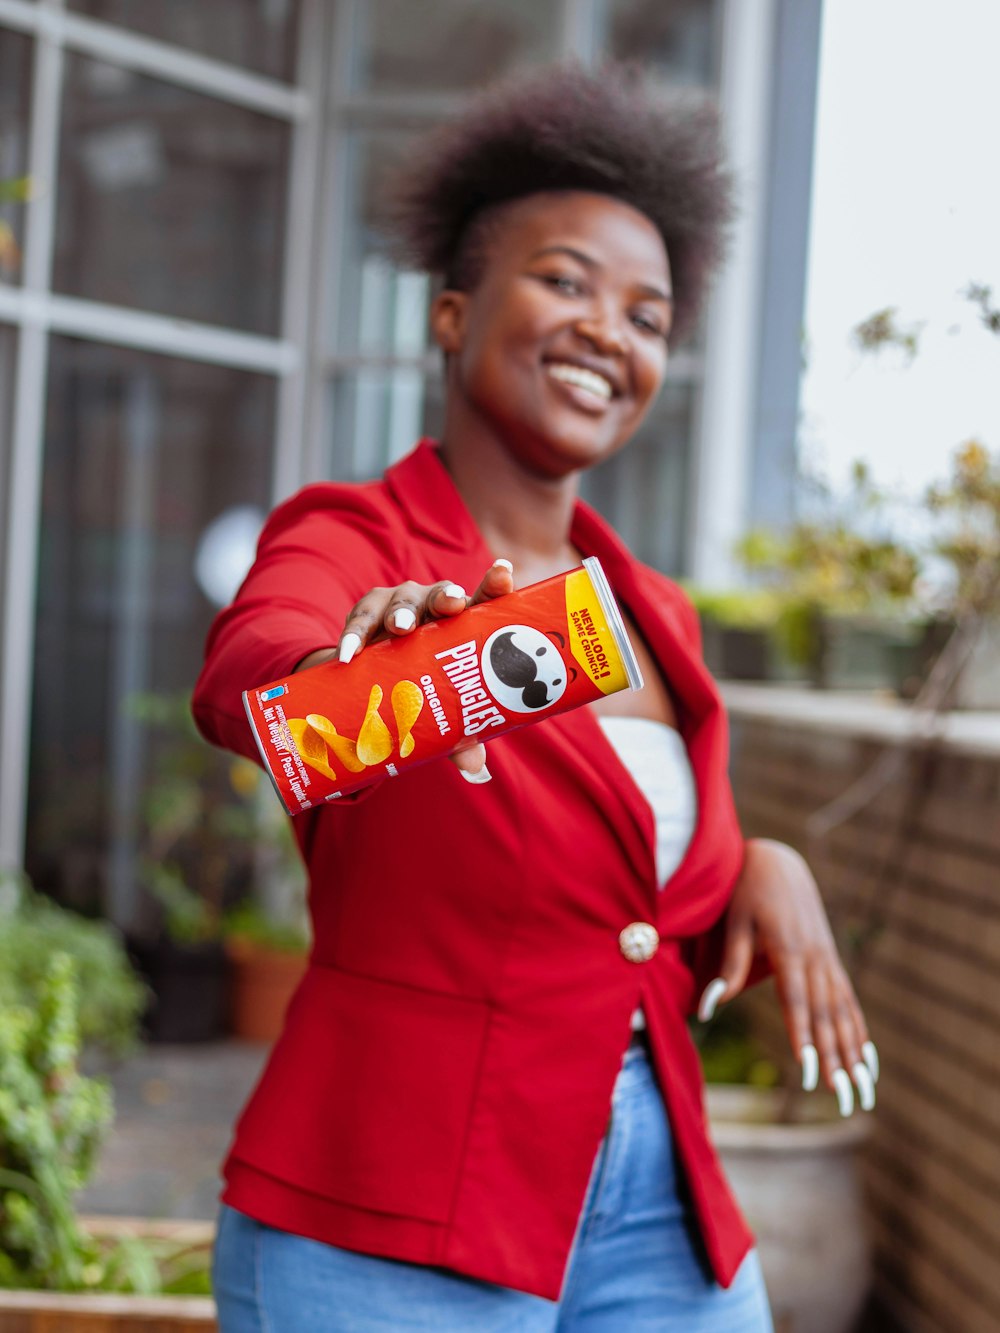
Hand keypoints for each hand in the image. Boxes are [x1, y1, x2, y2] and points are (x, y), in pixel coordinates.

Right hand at [295, 559, 514, 782]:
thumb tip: (476, 770)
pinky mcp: (366, 614)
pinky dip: (354, 635)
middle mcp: (434, 607)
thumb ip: (461, 736)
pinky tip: (350, 652)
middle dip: (446, 597)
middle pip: (443, 595)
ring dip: (401, 614)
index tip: (504, 573)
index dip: (495, 586)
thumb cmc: (425, 688)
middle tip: (450, 605)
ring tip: (399, 629)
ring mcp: (399, 606)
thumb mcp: (444, 711)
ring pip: (401, 602)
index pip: (485, 601)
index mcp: (464, 623)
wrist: (374, 681)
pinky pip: (359, 620)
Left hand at [697, 838, 878, 1115]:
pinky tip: (868, 1061)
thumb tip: (709, 1009)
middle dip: (835, 1060)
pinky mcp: (831, 961)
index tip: (810, 1073)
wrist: (777, 861)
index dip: (803, 1038)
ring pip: (844, 1014)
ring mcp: (828, 960)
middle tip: (844, 1099)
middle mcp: (816, 958)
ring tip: (864, 1092)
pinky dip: (859, 1032)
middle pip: (826, 1017)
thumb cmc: (747, 892)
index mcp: (790, 950)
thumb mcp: (734, 923)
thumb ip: (729, 967)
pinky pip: (849, 1002)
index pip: (797, 1003)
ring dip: (854, 1055)